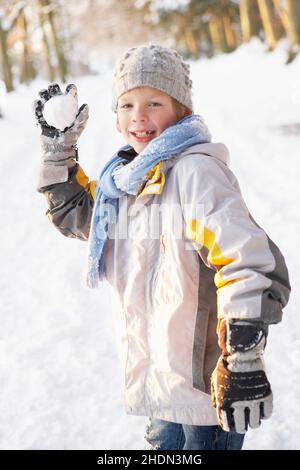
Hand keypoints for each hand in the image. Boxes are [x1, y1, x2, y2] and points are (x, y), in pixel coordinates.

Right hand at [33, 83, 88, 186]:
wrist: (58, 150)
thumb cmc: (70, 140)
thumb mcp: (78, 128)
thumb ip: (83, 117)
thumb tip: (86, 105)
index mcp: (69, 109)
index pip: (69, 95)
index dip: (70, 89)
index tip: (70, 90)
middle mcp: (58, 108)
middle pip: (55, 93)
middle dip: (54, 88)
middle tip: (54, 89)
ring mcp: (48, 113)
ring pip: (44, 99)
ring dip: (44, 93)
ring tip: (44, 93)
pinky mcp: (39, 119)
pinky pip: (36, 110)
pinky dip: (36, 105)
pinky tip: (38, 102)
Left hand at [211, 319, 272, 433]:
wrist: (241, 351)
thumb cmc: (226, 365)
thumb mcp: (216, 379)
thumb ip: (215, 395)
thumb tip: (216, 407)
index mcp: (223, 401)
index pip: (227, 424)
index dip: (229, 426)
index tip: (231, 424)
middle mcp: (238, 403)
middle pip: (241, 426)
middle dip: (241, 426)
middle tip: (243, 424)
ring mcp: (253, 399)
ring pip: (255, 423)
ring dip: (253, 422)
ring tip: (252, 419)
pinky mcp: (265, 394)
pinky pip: (267, 413)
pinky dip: (264, 414)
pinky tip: (261, 411)